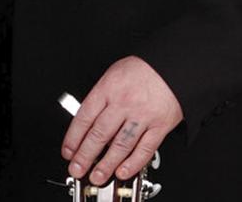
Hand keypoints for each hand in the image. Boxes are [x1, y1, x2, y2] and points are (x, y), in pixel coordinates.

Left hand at [63, 56, 182, 184]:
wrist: (173, 65)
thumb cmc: (142, 69)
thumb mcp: (112, 75)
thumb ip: (100, 97)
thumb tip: (86, 120)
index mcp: (108, 89)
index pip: (84, 117)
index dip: (73, 138)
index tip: (68, 151)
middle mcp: (123, 104)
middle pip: (99, 134)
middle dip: (85, 155)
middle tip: (76, 168)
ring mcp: (142, 116)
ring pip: (120, 145)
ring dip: (106, 164)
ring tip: (96, 176)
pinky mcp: (160, 126)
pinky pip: (145, 149)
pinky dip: (133, 163)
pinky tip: (123, 171)